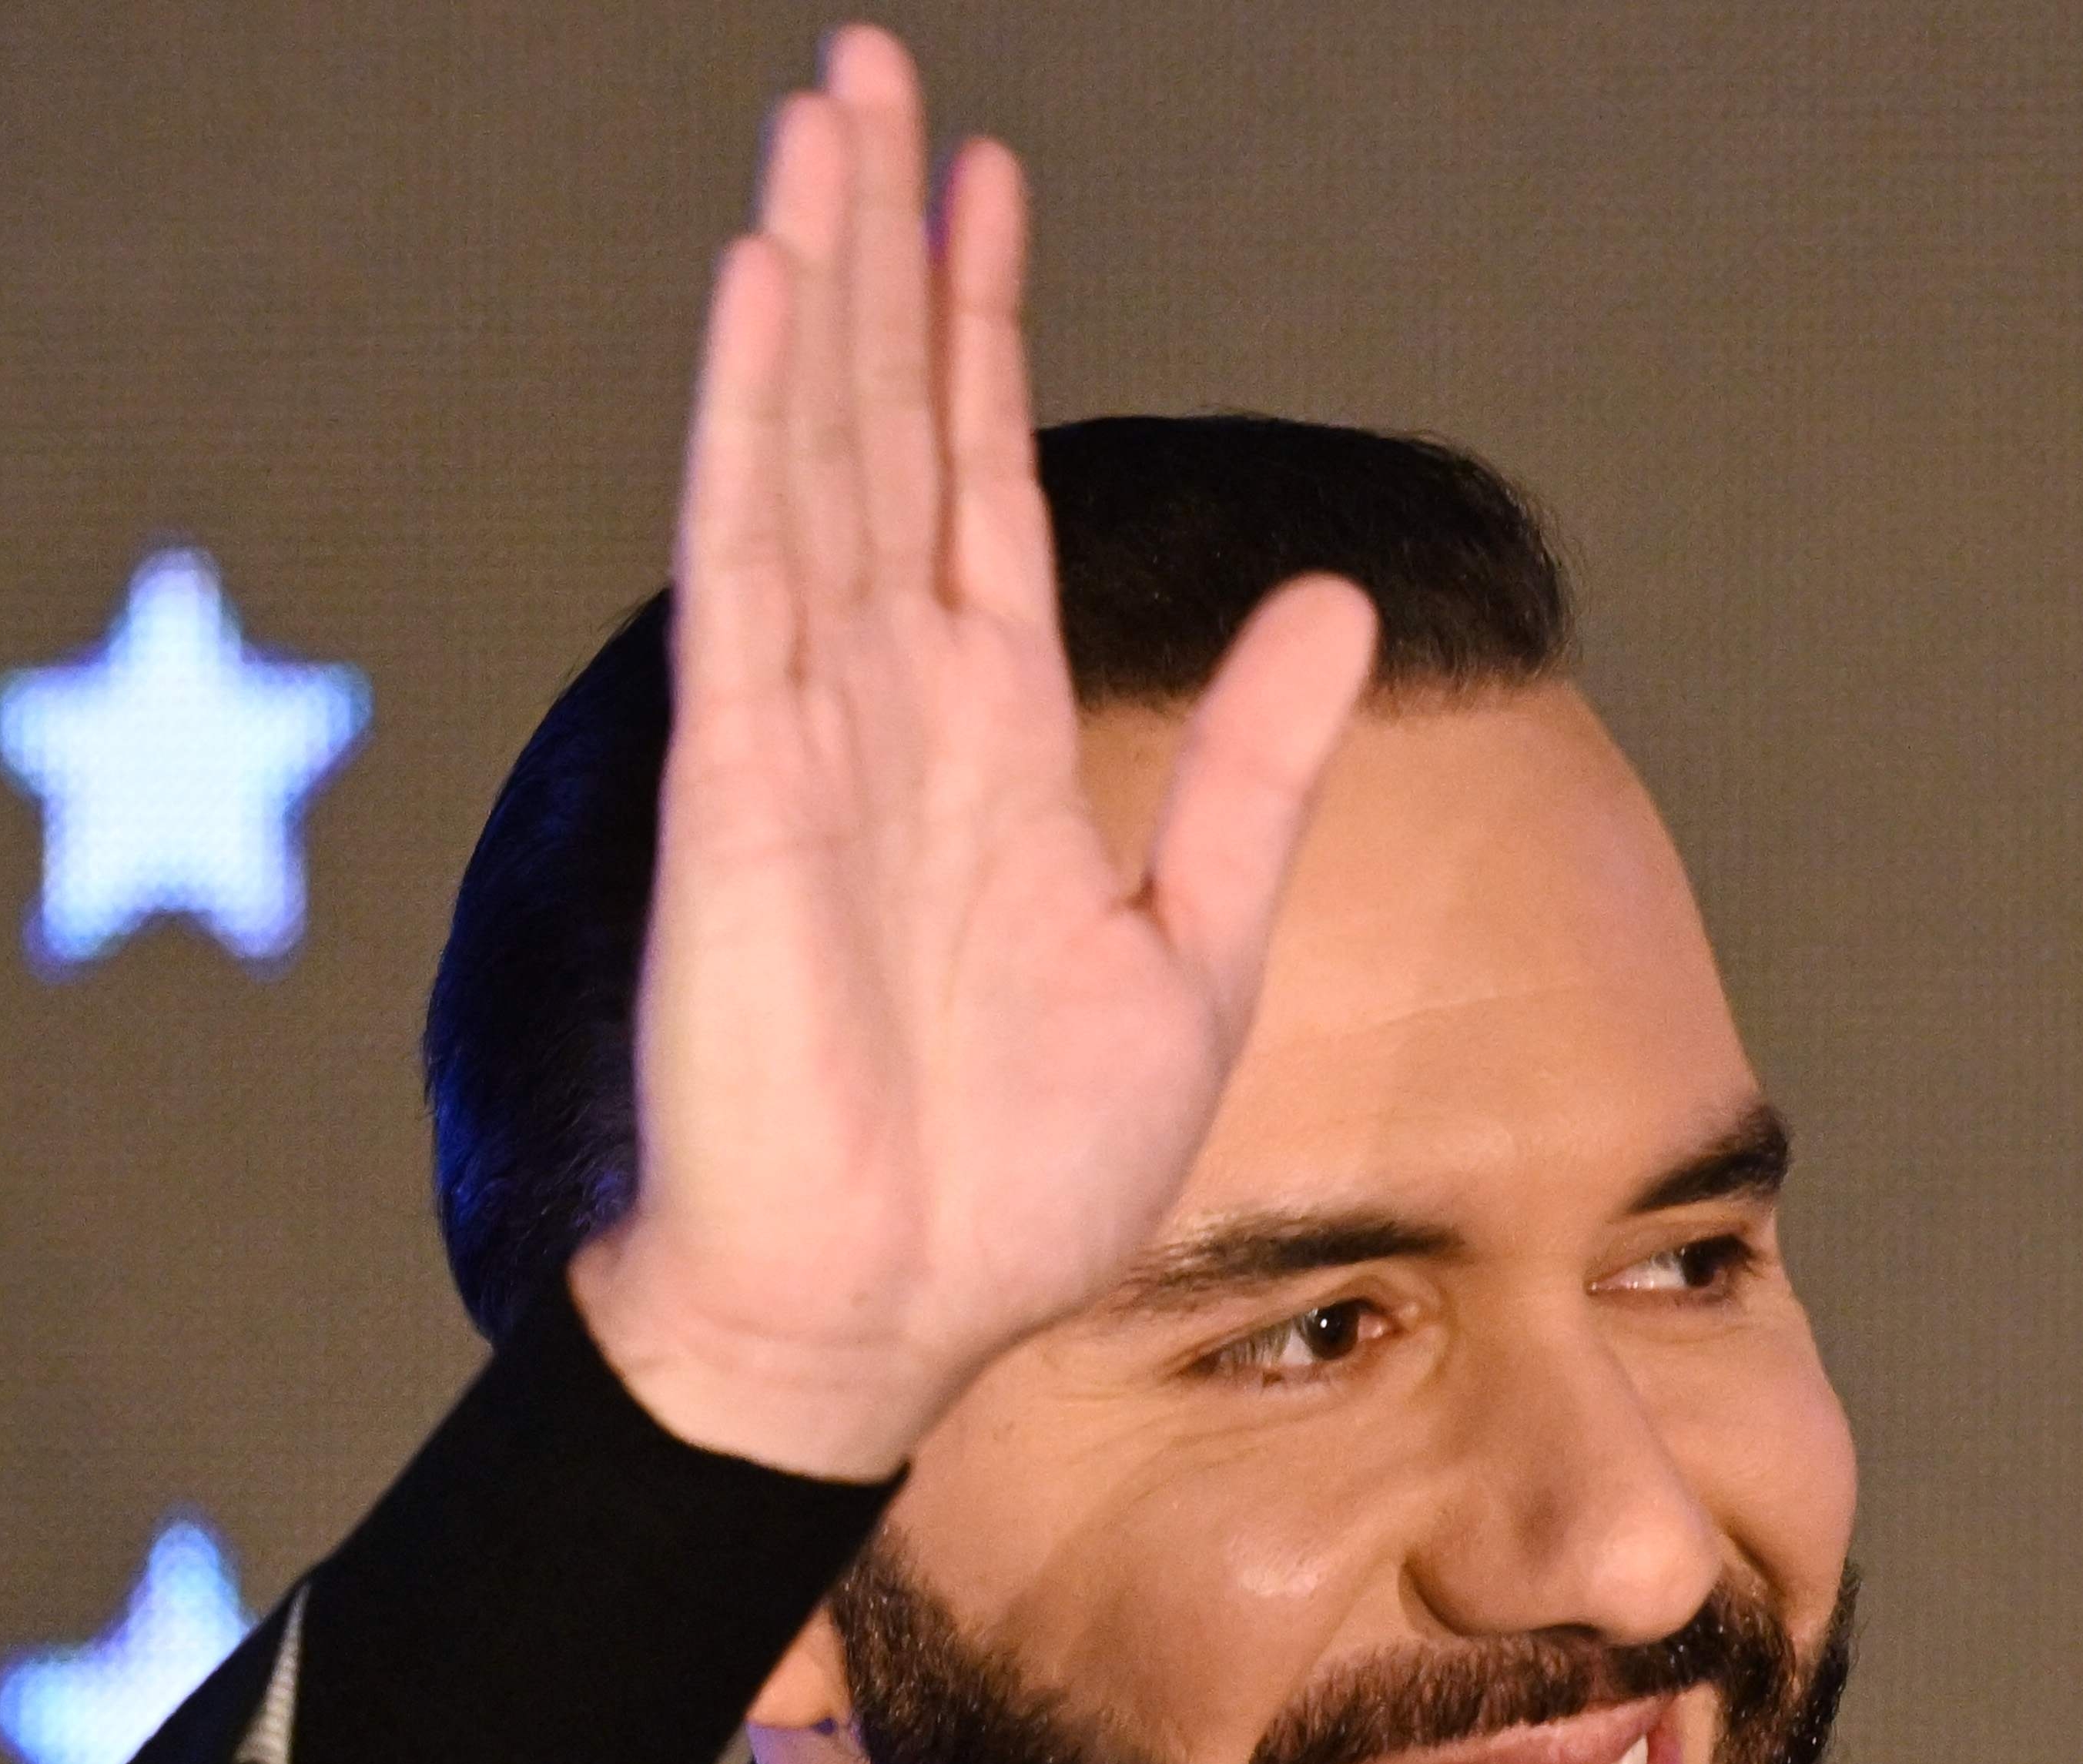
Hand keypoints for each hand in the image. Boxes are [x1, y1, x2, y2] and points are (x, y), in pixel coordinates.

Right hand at [568, 28, 1377, 1480]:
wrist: (889, 1319)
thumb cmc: (1020, 1172)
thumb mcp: (1195, 947)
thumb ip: (1258, 768)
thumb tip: (1342, 595)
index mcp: (990, 735)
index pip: (979, 477)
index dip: (978, 325)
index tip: (988, 180)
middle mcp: (888, 700)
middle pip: (880, 416)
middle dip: (878, 242)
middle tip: (869, 66)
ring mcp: (804, 728)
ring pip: (808, 449)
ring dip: (812, 282)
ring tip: (820, 122)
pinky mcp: (740, 786)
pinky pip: (748, 568)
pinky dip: (753, 424)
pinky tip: (764, 292)